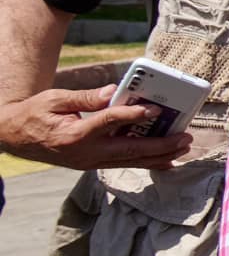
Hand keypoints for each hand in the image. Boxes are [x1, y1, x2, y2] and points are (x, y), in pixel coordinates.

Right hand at [0, 84, 189, 168]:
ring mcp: (89, 162)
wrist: (14, 136)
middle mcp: (85, 153)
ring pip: (130, 161)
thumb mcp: (55, 99)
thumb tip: (114, 91)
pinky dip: (146, 162)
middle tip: (185, 138)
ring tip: (183, 148)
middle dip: (161, 145)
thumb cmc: (34, 114)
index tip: (155, 108)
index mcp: (75, 134)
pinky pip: (123, 164)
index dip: (134, 115)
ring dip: (159, 156)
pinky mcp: (91, 164)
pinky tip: (166, 161)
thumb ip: (85, 97)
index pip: (110, 122)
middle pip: (129, 150)